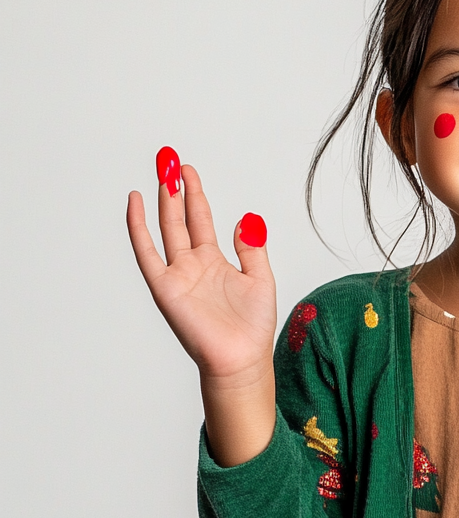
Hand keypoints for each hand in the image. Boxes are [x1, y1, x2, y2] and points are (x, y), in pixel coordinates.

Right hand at [127, 148, 277, 464]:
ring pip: (166, 228)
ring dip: (162, 200)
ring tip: (160, 171)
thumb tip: (247, 219)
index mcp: (215, 261)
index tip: (189, 170)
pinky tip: (136, 205)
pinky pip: (148, 253)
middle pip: (180, 217)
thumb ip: (252, 247)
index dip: (196, 194)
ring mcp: (178, 274)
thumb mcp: (262, 278)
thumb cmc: (252, 327)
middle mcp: (193, 264)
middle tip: (169, 159)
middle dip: (175, 188)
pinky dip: (139, 229)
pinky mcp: (166, 288)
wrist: (241, 359)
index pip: (202, 218)